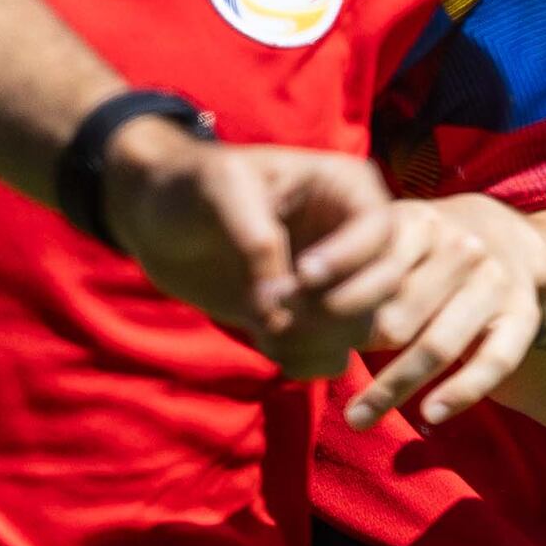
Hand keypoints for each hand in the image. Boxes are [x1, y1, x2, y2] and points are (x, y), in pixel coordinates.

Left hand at [106, 128, 397, 373]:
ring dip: (316, 339)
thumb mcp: (222, 187)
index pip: (380, 231)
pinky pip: (334, 356)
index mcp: (346, 188)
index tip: (300, 274)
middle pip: (385, 284)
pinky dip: (304, 361)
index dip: (349, 260)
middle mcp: (352, 237)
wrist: (160, 220)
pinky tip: (265, 342)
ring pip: (364, 327)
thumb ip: (257, 236)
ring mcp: (336, 283)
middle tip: (276, 305)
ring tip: (265, 326)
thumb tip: (278, 300)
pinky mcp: (311, 320)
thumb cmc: (194, 185)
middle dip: (333, 306)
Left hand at [296, 195, 545, 430]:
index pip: (369, 260)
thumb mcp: (387, 237)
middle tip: (312, 373)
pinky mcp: (523, 315)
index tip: (288, 301)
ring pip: (437, 344)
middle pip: (398, 313)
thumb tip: (280, 305)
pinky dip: (462, 391)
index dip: (330, 281)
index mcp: (419, 223)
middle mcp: (461, 248)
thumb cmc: (421, 250)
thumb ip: (348, 265)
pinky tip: (429, 415)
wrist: (503, 238)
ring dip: (394, 386)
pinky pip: (493, 362)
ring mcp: (494, 282)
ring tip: (357, 419)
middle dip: (352, 348)